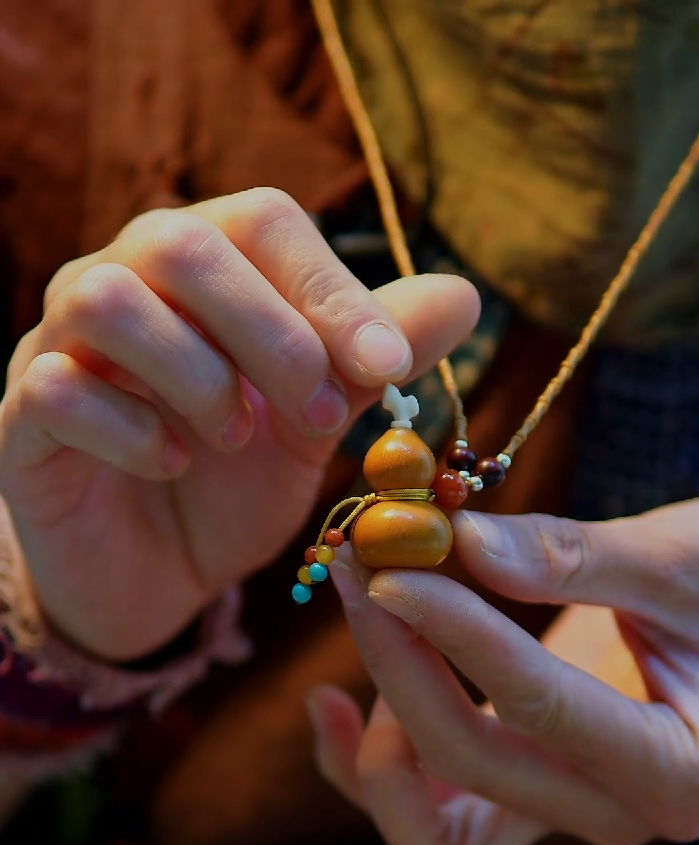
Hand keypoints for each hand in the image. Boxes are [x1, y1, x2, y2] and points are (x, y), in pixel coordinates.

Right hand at [0, 188, 477, 659]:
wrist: (159, 577)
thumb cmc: (235, 486)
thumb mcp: (315, 425)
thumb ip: (369, 361)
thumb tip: (463, 297)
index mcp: (202, 271)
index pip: (262, 221)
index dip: (330, 287)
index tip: (389, 365)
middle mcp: (122, 283)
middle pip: (181, 243)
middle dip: (270, 332)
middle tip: (318, 418)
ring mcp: (58, 346)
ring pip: (106, 299)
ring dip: (196, 375)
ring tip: (236, 438)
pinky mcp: (23, 419)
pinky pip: (58, 389)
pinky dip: (131, 430)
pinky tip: (174, 466)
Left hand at [309, 498, 698, 844]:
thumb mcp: (680, 559)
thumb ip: (572, 556)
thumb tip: (458, 541)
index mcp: (677, 768)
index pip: (537, 705)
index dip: (452, 632)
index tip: (391, 565)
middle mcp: (615, 814)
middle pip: (469, 767)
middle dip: (398, 664)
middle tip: (362, 565)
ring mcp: (563, 814)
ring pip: (434, 834)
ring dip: (377, 738)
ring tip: (364, 621)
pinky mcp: (524, 797)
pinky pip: (425, 819)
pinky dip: (367, 771)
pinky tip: (326, 704)